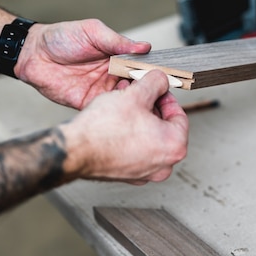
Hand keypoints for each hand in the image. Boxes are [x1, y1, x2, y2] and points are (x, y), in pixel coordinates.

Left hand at [15, 19, 150, 108]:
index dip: (154, 72)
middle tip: (160, 93)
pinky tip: (124, 108)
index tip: (167, 76)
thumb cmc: (61, 38)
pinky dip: (116, 111)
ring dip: (134, 101)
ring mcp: (101, 90)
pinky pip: (106, 109)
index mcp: (116, 56)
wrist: (33, 54)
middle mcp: (112, 74)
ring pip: (125, 100)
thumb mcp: (93, 32)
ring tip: (143, 100)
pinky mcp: (88, 102)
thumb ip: (118, 41)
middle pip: (137, 86)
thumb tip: (145, 46)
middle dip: (149, 91)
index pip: (141, 66)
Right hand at [59, 70, 188, 184]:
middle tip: (137, 94)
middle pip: (164, 127)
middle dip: (150, 107)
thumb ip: (155, 83)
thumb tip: (161, 80)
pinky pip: (135, 150)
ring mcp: (145, 173)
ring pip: (149, 138)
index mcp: (175, 146)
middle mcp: (164, 165)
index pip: (180, 115)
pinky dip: (129, 136)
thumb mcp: (136, 95)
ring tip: (123, 105)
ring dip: (138, 119)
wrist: (75, 150)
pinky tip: (115, 123)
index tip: (156, 89)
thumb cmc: (104, 129)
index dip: (165, 97)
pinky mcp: (128, 175)